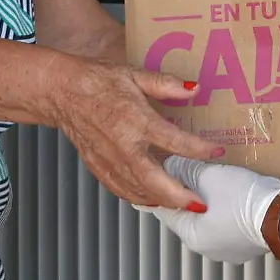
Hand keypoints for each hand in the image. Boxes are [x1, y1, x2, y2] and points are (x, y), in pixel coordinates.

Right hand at [45, 60, 220, 209]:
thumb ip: (166, 84)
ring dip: (163, 201)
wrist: (62, 92)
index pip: (174, 141)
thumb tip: (195, 89)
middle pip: (155, 182)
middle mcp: (123, 146)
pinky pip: (123, 191)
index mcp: (135, 121)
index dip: (199, 149)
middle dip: (180, 197)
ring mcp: (109, 161)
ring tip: (184, 204)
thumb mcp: (135, 75)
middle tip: (200, 204)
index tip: (217, 152)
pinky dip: (141, 198)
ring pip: (139, 192)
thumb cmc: (97, 81)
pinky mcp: (99, 168)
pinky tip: (154, 198)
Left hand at [142, 157, 279, 263]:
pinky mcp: (248, 245)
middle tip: (194, 171)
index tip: (162, 174)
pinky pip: (231, 225)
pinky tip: (238, 193)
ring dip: (213, 202)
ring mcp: (231, 250)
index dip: (163, 189)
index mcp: (192, 236)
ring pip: (212, 220)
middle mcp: (208, 249)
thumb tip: (170, 164)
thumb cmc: (244, 199)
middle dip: (191, 194)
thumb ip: (185, 169)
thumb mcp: (209, 176)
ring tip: (219, 180)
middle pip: (189, 215)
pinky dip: (230, 210)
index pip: (165, 210)